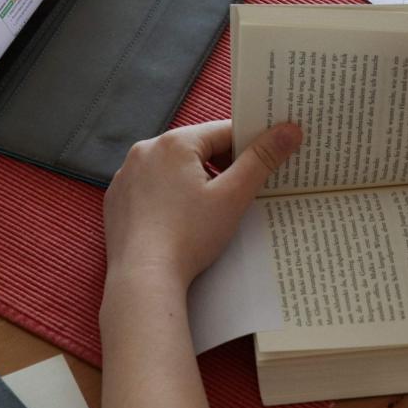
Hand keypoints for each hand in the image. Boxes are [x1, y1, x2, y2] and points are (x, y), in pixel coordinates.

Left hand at [102, 119, 302, 289]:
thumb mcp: (233, 196)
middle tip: (241, 192)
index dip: (250, 144)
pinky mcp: (117, 199)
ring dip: (195, 181)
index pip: (224, 131)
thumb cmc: (188, 236)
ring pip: (174, 168)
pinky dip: (169, 197)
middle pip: (198, 148)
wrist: (142, 278)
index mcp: (175, 142)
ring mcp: (127, 175)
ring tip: (211, 211)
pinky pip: (151, 187)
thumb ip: (262, 159)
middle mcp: (146, 150)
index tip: (267, 160)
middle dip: (222, 166)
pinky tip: (182, 221)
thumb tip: (289, 130)